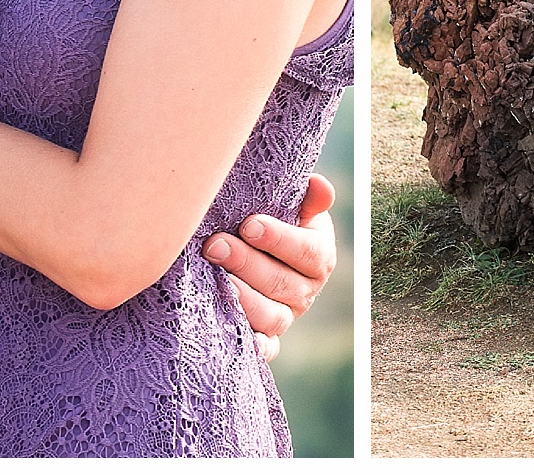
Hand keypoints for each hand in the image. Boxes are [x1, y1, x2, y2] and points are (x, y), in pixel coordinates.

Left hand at [200, 174, 337, 360]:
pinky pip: (267, 349)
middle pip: (282, 283)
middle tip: (214, 245)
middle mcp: (306, 290)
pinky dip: (257, 347)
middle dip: (246, 263)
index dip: (279, 239)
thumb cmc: (271, 219)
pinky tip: (241, 338)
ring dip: (244, 299)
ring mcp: (287, 316)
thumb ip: (308, 197)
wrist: (253, 251)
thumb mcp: (292, 205)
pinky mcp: (268, 337)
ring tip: (216, 280)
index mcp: (319, 255)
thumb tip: (318, 185)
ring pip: (272, 316)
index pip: (307, 250)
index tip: (248, 224)